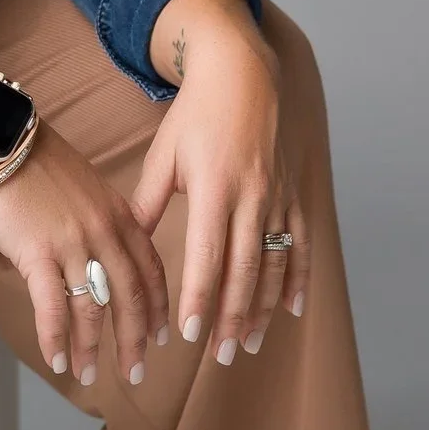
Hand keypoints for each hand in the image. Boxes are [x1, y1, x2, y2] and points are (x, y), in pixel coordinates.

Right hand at [0, 122, 172, 389]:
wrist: (2, 140)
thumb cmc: (37, 163)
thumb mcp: (87, 186)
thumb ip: (100, 221)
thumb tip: (97, 256)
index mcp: (119, 215)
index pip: (150, 269)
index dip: (158, 307)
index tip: (162, 336)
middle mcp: (104, 232)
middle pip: (130, 297)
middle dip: (135, 339)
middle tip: (136, 371)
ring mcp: (73, 244)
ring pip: (93, 308)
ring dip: (93, 347)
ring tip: (89, 376)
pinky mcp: (38, 253)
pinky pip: (53, 307)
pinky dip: (56, 338)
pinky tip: (58, 361)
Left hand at [129, 32, 307, 364]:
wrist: (242, 74)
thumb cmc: (195, 114)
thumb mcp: (164, 154)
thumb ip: (149, 202)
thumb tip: (128, 245)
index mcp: (214, 187)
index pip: (207, 255)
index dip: (200, 297)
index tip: (191, 333)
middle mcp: (250, 195)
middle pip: (243, 269)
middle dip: (231, 316)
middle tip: (220, 355)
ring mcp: (276, 195)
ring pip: (273, 263)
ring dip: (262, 307)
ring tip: (248, 342)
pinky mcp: (292, 193)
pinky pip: (299, 242)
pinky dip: (297, 277)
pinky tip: (292, 309)